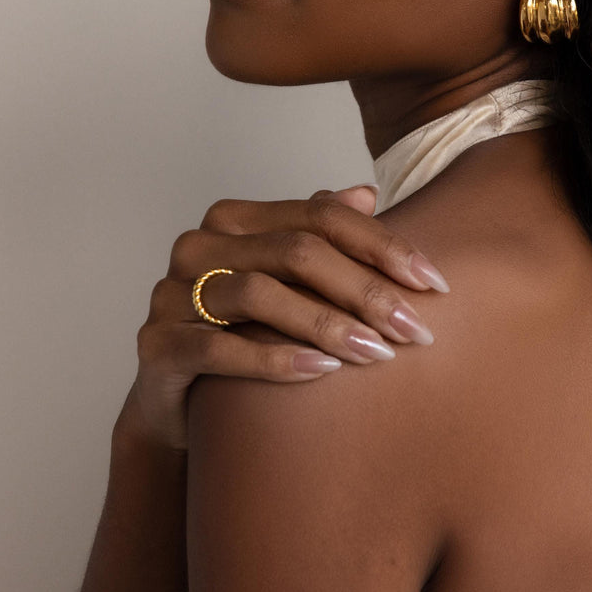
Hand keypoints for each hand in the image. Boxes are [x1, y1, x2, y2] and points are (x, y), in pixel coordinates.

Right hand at [122, 185, 448, 451]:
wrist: (184, 400)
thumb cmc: (247, 330)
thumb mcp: (288, 282)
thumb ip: (319, 234)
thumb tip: (367, 192)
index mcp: (238, 219)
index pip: (323, 215)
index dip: (383, 245)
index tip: (434, 283)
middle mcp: (200, 244)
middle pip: (299, 252)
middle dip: (367, 291)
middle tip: (417, 330)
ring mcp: (171, 292)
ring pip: (262, 295)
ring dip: (328, 326)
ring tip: (377, 354)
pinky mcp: (156, 344)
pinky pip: (220, 348)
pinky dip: (277, 359)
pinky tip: (323, 373)